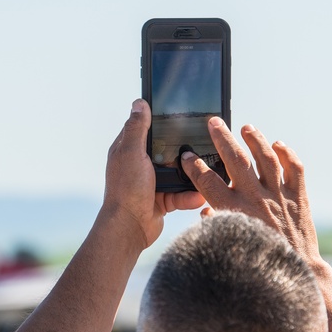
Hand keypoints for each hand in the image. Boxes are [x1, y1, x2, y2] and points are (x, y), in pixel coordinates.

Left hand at [102, 100, 204, 248]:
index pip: (146, 128)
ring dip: (190, 176)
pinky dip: (189, 196)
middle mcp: (140, 164)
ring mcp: (152, 182)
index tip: (181, 114)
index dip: (161, 120)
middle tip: (202, 143)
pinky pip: (181, 194)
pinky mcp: (162, 199)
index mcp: (129, 150)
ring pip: (178, 173)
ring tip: (205, 172)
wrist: (130, 228)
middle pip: (167, 150)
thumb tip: (140, 102)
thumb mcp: (132, 153)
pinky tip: (198, 196)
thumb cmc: (126, 189)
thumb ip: (137, 129)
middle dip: (183, 150)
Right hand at [181, 118, 320, 263]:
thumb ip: (215, 225)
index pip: (207, 181)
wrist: (296, 274)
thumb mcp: (229, 246)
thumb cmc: (257, 265)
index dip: (193, 166)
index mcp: (234, 211)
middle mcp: (256, 199)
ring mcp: (279, 196)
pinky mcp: (299, 198)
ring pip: (266, 157)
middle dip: (221, 137)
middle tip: (213, 122)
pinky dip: (287, 153)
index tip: (187, 155)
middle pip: (235, 159)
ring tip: (246, 127)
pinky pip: (295, 168)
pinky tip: (278, 145)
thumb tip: (207, 210)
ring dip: (255, 139)